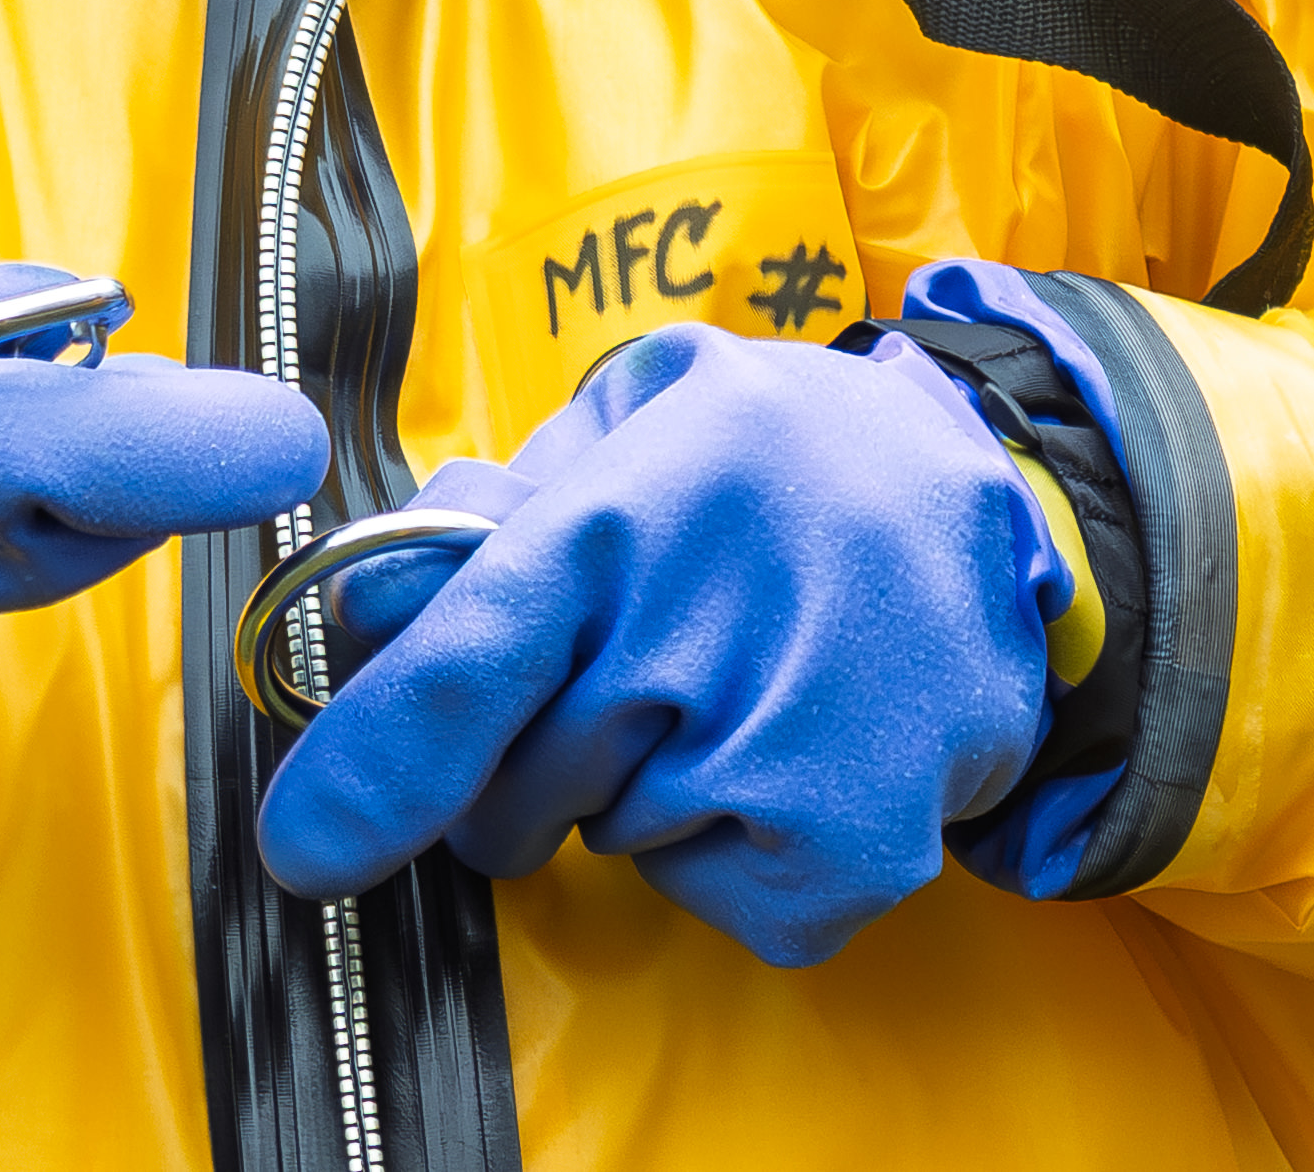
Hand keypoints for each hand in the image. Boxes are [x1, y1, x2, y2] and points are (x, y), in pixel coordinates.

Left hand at [252, 325, 1063, 965]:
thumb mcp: (642, 411)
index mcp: (629, 506)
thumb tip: (372, 608)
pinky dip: (736, 854)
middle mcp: (704, 625)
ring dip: (647, 792)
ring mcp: (784, 745)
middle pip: (509, 793)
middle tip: (627, 685)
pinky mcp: (853, 845)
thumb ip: (502, 504)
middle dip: (525, 766)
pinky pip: (715, 902)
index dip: (370, 771)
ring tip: (749, 685)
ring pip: (613, 843)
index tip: (309, 848)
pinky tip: (800, 752)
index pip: (462, 664)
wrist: (1005, 492)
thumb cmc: (782, 460)